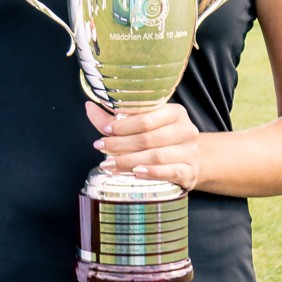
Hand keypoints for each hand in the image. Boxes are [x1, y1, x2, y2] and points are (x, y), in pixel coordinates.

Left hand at [86, 102, 204, 191]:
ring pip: (156, 156)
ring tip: (110, 164)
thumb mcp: (143, 125)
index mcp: (175, 112)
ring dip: (130, 161)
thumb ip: (115, 119)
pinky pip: (171, 172)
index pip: (146, 118)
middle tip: (101, 148)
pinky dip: (152, 173)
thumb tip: (89, 107)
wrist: (192, 159)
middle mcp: (186, 130)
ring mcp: (190, 152)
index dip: (123, 125)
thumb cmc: (162, 138)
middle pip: (148, 138)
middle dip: (120, 145)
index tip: (105, 130)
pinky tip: (136, 173)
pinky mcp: (191, 171)